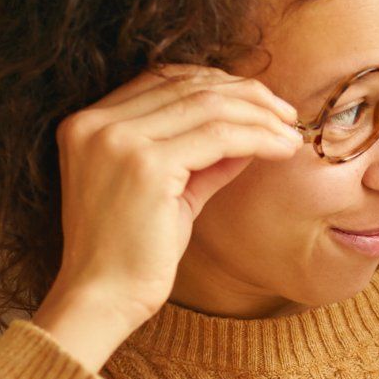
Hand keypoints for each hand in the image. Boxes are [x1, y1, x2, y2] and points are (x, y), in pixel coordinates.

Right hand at [36, 65, 299, 365]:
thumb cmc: (132, 255)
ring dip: (260, 116)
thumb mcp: (168, 192)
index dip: (218, 83)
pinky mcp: (146, 166)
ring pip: (209, 106)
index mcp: (87, 123)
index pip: (163, 78)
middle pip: (188, 85)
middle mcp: (96, 123)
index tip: (260, 102)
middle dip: (247, 95)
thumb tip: (252, 130)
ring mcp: (118, 141)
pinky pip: (219, 137)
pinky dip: (258, 138)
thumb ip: (201, 157)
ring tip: (291, 134)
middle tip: (287, 114)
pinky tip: (283, 150)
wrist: (101, 299)